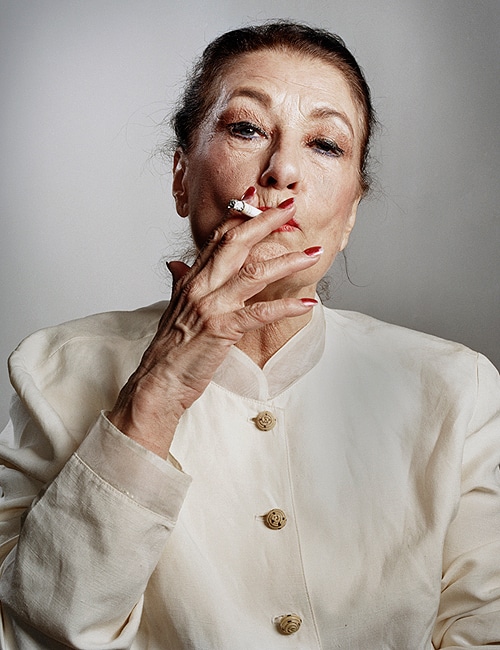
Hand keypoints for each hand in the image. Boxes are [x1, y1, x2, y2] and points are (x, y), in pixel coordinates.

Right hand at [108, 197, 321, 457]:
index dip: (240, 215)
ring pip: (253, 273)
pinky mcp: (222, 329)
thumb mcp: (175, 308)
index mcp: (191, 279)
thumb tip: (176, 263)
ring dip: (288, 261)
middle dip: (266, 223)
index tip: (258, 198)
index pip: (218, 238)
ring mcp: (211, 306)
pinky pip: (260, 312)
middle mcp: (200, 286)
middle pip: (236, 243)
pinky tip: (308, 302)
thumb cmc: (170, 348)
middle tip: (291, 209)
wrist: (158, 381)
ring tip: (313, 254)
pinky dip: (287, 306)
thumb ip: (180, 282)